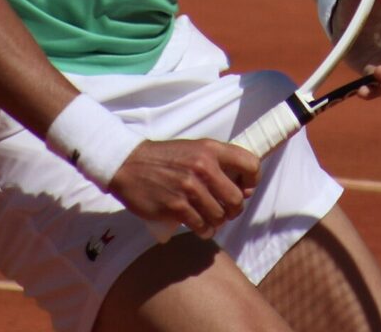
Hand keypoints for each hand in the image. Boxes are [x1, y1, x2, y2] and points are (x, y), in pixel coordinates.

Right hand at [108, 137, 259, 238]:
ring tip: (207, 218)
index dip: (252, 181)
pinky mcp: (176, 206)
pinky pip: (202, 226)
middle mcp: (203, 166)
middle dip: (232, 210)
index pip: (250, 164)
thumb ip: (218, 163)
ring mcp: (189, 187)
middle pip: (236, 200)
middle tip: (223, 209)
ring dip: (216, 222)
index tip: (242, 189)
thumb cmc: (165, 158)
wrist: (129, 164)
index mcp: (210, 149)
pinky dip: (204, 230)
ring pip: (220, 216)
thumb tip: (243, 189)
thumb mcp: (194, 150)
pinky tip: (199, 226)